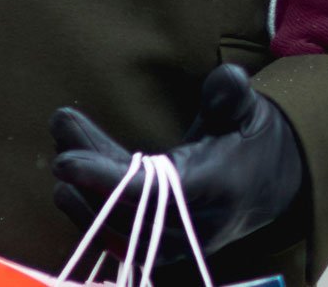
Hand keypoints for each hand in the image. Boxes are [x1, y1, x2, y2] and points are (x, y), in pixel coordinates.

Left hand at [51, 65, 302, 264]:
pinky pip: (118, 234)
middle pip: (125, 210)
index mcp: (217, 188)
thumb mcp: (249, 108)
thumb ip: (233, 94)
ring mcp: (176, 243)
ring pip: (116, 227)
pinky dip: (91, 206)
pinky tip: (70, 179)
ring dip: (81, 192)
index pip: (151, 192)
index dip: (105, 179)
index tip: (65, 160)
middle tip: (60, 133)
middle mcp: (194, 225)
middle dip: (87, 177)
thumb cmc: (251, 137)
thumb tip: (227, 79)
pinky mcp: (160, 247)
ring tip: (61, 146)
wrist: (267, 183)